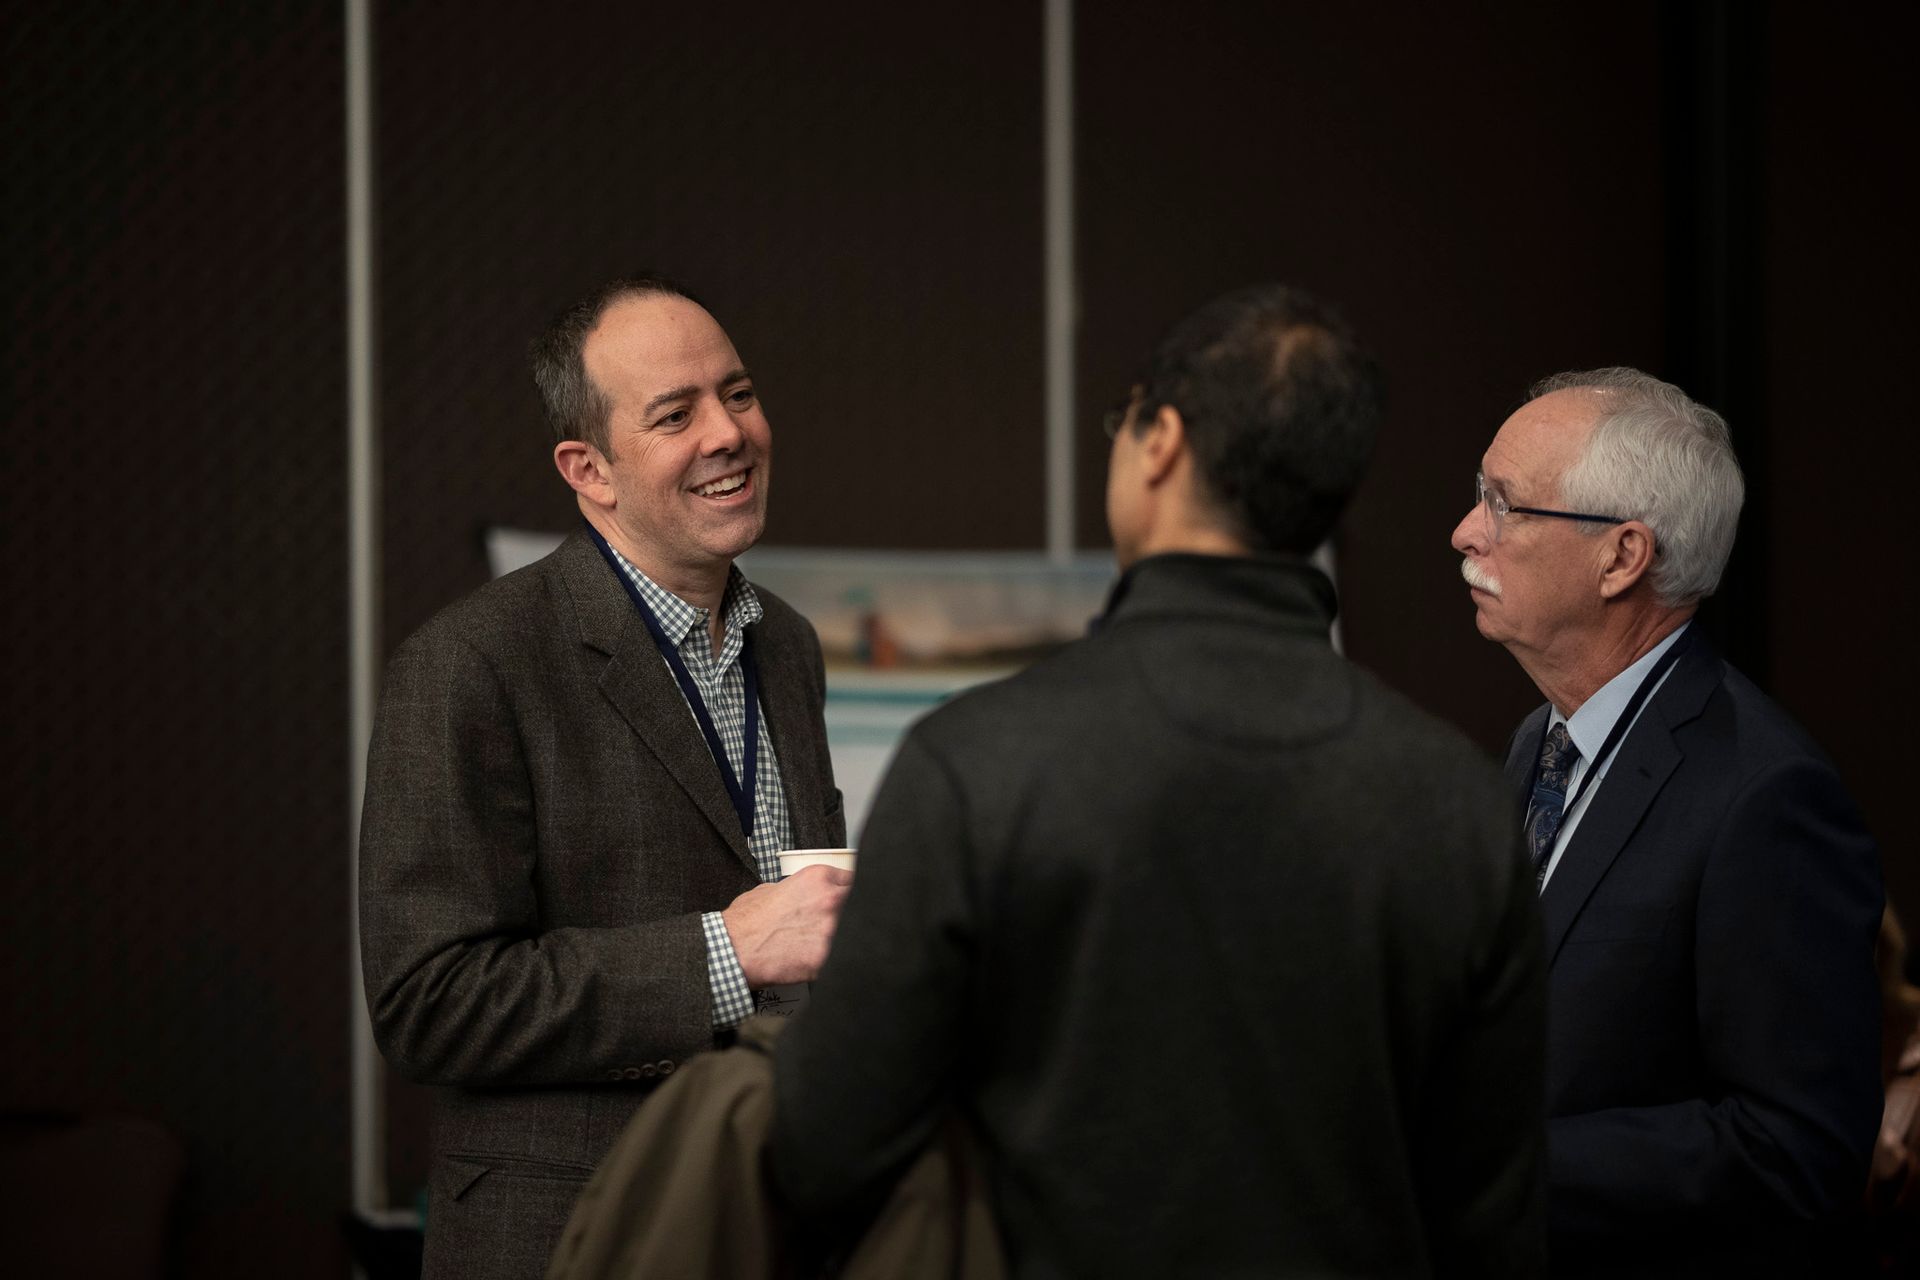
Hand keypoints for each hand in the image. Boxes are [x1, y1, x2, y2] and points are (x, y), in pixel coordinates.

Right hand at [722, 866, 852, 986]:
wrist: (732, 949)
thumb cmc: (748, 921)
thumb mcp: (773, 888)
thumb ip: (802, 889)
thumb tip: (811, 896)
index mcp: (818, 878)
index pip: (856, 879)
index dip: (855, 892)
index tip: (855, 900)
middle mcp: (829, 900)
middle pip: (864, 903)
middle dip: (857, 914)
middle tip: (849, 925)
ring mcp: (830, 929)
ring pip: (859, 932)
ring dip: (851, 939)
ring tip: (837, 947)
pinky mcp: (825, 958)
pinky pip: (845, 959)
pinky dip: (840, 962)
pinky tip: (827, 964)